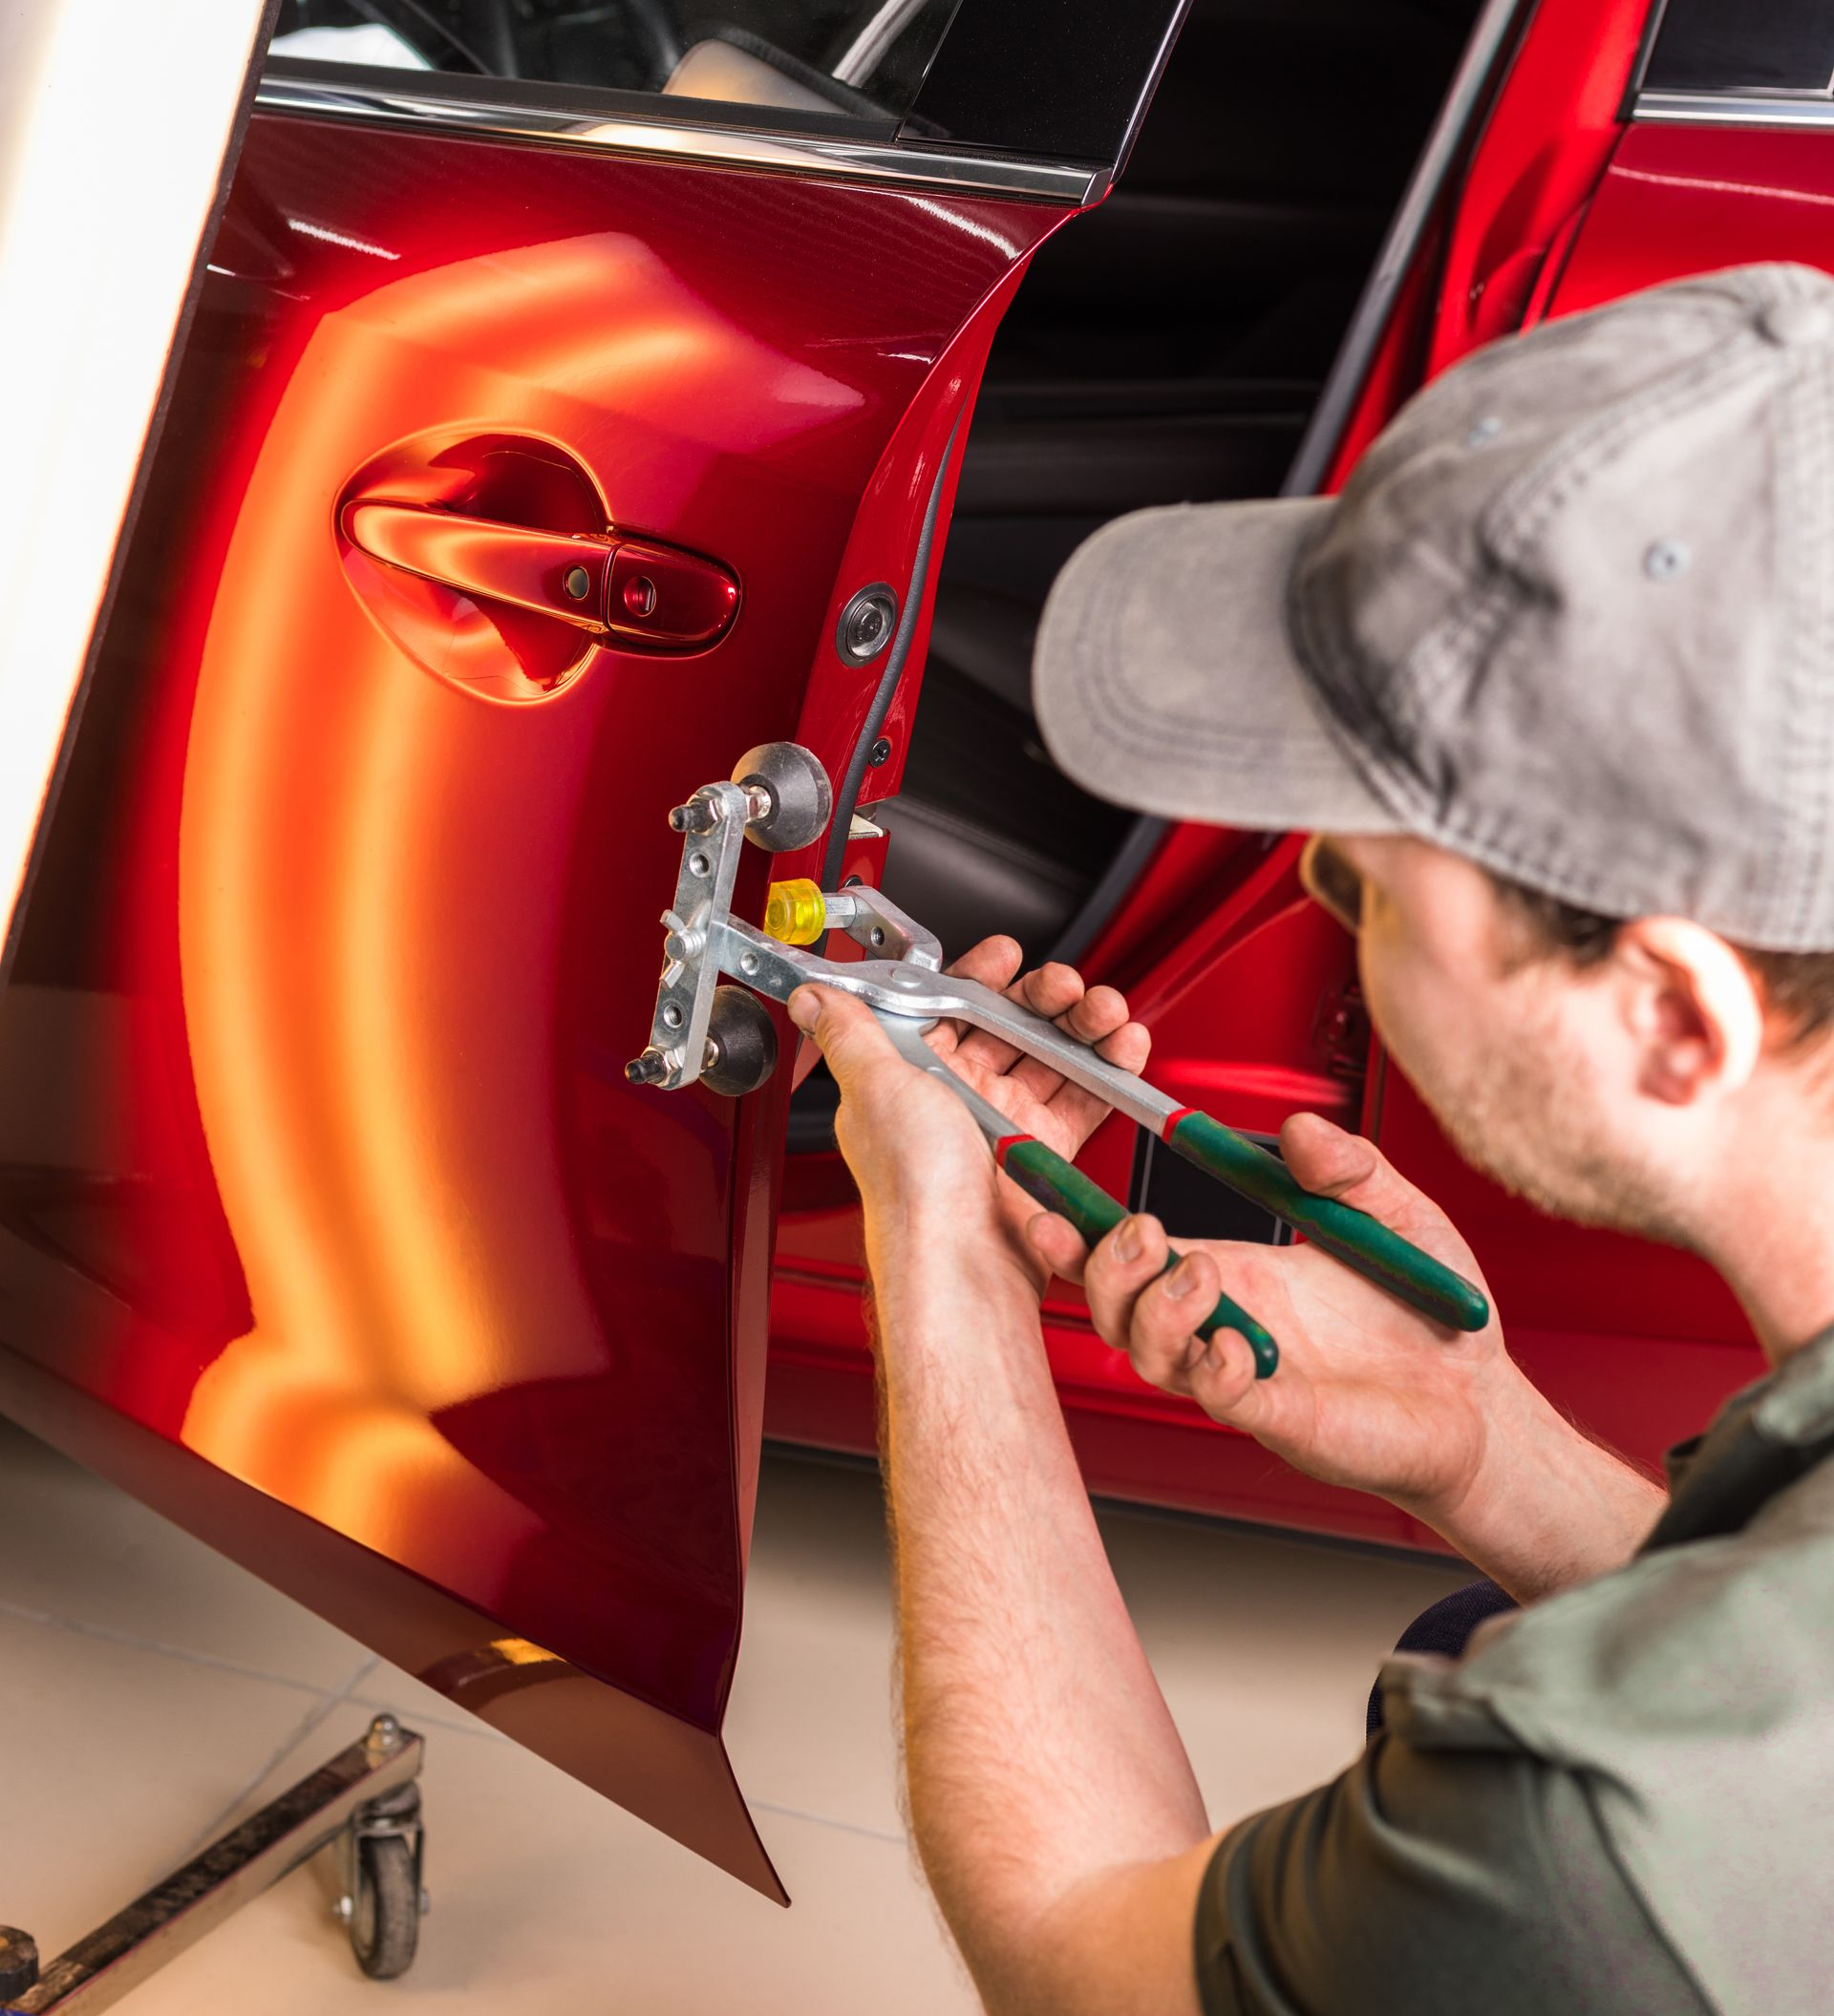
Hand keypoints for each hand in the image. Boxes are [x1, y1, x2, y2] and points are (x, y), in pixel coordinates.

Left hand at [788, 936, 1149, 1299]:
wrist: (962, 1262)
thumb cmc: (914, 1188)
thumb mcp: (875, 1088)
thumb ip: (850, 1033)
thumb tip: (810, 997)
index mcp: (909, 1076)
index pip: (945, 1008)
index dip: (977, 977)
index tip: (1006, 957)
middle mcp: (955, 1098)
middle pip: (1006, 1026)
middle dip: (1041, 997)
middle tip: (1065, 987)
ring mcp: (1002, 1124)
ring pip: (1050, 1055)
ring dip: (1080, 1025)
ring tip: (1102, 1012)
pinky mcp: (1043, 1152)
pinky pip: (1082, 1099)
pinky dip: (1107, 1069)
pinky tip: (1120, 1048)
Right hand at [1029, 1114, 1518, 1522]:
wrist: (1485, 1402)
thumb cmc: (1432, 1317)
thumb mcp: (1397, 1213)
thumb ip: (1351, 1166)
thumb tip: (1302, 1131)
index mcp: (1236, 1269)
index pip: (1128, 1250)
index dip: (1073, 1224)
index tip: (1039, 1188)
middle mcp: (1225, 1321)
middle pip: (1113, 1302)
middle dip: (1105, 1264)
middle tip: (1144, 1232)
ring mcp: (1245, 1372)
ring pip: (1147, 1354)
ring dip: (1156, 1311)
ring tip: (1202, 1278)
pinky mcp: (1279, 1418)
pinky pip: (1219, 1398)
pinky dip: (1216, 1369)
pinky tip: (1243, 1347)